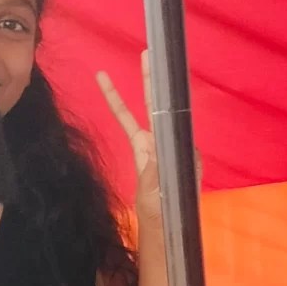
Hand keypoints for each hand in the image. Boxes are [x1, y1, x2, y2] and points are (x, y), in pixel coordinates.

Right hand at [95, 52, 200, 223]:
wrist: (160, 231)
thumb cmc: (165, 215)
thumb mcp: (160, 195)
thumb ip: (155, 173)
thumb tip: (148, 150)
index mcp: (180, 150)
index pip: (174, 113)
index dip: (169, 91)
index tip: (167, 69)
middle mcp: (170, 141)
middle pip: (163, 104)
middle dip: (157, 79)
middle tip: (152, 54)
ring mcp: (155, 144)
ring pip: (147, 108)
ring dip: (142, 84)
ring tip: (141, 58)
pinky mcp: (141, 150)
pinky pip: (128, 123)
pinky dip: (117, 105)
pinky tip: (106, 88)